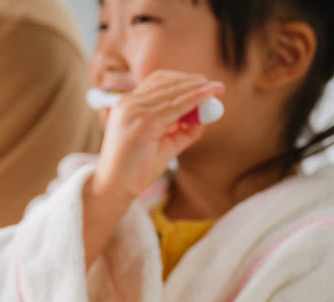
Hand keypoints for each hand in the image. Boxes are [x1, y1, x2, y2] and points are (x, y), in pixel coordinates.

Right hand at [90, 71, 224, 202]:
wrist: (115, 187)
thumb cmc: (137, 167)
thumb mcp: (164, 144)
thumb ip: (182, 130)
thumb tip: (204, 117)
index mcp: (128, 106)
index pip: (157, 83)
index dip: (183, 80)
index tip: (205, 84)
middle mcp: (127, 104)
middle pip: (165, 82)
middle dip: (194, 81)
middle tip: (218, 86)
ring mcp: (133, 111)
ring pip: (171, 92)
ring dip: (197, 88)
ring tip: (218, 89)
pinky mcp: (142, 122)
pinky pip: (174, 106)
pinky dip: (193, 99)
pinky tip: (208, 96)